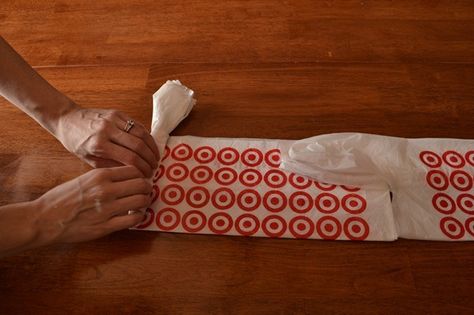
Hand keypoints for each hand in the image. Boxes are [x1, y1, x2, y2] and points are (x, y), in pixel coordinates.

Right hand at [32, 166, 150, 244]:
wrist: (45, 218)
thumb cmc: (62, 198)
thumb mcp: (84, 178)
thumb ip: (105, 177)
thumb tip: (128, 178)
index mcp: (100, 175)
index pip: (134, 170)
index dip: (141, 175)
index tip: (141, 179)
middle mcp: (106, 190)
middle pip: (142, 184)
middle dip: (147, 187)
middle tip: (146, 191)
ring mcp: (108, 209)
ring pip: (141, 200)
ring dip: (145, 201)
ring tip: (142, 203)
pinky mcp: (106, 226)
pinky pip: (134, 219)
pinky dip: (139, 216)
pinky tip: (135, 215)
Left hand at [56, 107, 158, 176]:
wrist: (66, 119)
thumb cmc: (76, 142)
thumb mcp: (89, 159)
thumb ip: (111, 165)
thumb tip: (132, 172)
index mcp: (99, 144)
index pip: (129, 158)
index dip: (142, 168)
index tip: (147, 175)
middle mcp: (108, 130)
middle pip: (138, 146)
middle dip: (150, 159)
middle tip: (154, 167)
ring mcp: (114, 119)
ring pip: (141, 133)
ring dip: (151, 147)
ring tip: (155, 157)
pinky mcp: (117, 113)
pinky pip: (137, 124)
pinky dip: (146, 136)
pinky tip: (149, 145)